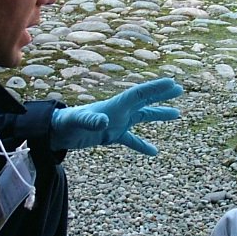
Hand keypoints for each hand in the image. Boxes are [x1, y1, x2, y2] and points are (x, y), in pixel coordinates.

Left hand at [49, 77, 182, 154]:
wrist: (56, 131)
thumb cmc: (66, 123)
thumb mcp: (78, 122)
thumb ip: (91, 121)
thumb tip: (104, 122)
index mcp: (115, 105)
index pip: (139, 94)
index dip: (156, 88)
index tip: (172, 83)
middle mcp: (119, 111)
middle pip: (145, 100)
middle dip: (161, 95)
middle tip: (179, 89)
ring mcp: (117, 122)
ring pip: (143, 117)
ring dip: (159, 115)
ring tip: (177, 113)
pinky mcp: (112, 135)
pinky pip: (132, 139)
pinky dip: (143, 145)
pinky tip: (155, 152)